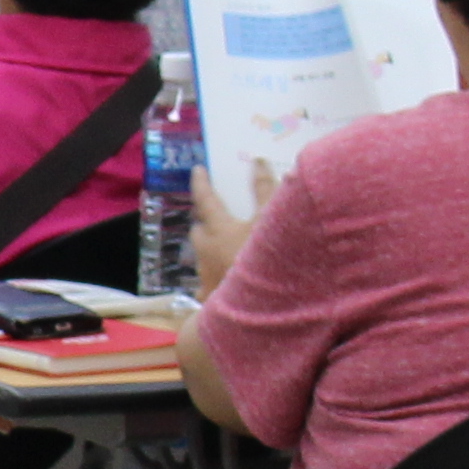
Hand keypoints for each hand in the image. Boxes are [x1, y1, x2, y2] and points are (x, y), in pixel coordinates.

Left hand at [187, 166, 257, 297]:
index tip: (197, 170)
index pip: (204, 199)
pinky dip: (219, 274)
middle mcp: (205, 250)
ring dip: (212, 247)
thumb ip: (266, 190)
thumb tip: (259, 162)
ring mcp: (206, 275)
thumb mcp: (271, 219)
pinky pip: (210, 281)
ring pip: (203, 255)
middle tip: (216, 214)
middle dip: (205, 221)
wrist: (262, 307)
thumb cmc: (266, 258)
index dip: (201, 183)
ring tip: (229, 245)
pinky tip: (231, 278)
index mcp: (217, 228)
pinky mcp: (210, 296)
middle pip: (199, 229)